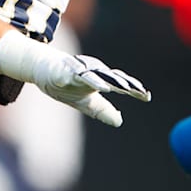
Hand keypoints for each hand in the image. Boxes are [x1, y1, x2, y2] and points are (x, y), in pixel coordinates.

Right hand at [0, 31, 151, 126]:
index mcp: (100, 79)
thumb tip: (119, 121)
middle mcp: (93, 71)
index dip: (133, 90)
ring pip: (94, 75)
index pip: (119, 84)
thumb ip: (103, 110)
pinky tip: (88, 83)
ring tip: (115, 88)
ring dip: (104, 81)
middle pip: (111, 77)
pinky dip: (80, 77)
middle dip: (123, 84)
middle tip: (137, 91)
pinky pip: (73, 73)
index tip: (147, 97)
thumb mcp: (86, 102)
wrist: (43, 70)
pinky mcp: (64, 70)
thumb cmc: (66, 85)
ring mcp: (79, 69)